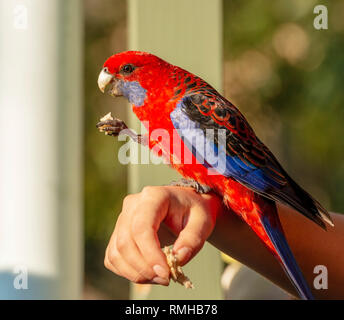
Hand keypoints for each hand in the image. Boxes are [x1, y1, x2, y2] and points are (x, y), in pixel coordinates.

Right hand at [104, 186, 221, 285]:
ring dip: (136, 273)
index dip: (150, 254)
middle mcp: (132, 205)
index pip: (142, 227)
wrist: (186, 205)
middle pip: (125, 242)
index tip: (166, 273)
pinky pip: (113, 257)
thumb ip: (192, 239)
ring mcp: (122, 218)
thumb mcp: (203, 222)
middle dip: (144, 268)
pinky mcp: (118, 233)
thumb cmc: (194, 211)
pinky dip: (128, 272)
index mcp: (153, 196)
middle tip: (167, 279)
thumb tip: (177, 259)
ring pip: (116, 252)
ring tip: (160, 278)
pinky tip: (148, 274)